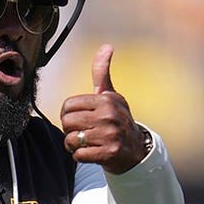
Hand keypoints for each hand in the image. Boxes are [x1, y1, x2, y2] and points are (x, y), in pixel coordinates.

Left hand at [61, 44, 149, 173]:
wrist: (136, 149)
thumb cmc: (118, 119)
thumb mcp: (110, 95)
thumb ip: (102, 72)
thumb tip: (107, 46)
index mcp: (106, 100)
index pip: (68, 106)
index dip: (68, 114)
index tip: (79, 118)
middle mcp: (109, 115)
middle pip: (67, 122)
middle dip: (70, 129)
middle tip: (81, 131)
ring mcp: (110, 135)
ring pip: (72, 140)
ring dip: (74, 145)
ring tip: (85, 143)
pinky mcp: (109, 153)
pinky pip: (79, 155)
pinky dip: (81, 157)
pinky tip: (91, 153)